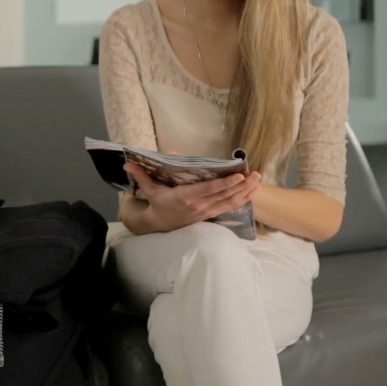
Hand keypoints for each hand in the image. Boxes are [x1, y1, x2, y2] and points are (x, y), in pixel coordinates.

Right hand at [124, 162, 261, 231]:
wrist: (160, 224)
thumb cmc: (157, 203)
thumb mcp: (149, 189)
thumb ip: (141, 175)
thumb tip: (128, 161)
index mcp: (185, 197)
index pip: (209, 190)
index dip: (224, 183)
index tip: (238, 175)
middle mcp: (198, 205)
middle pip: (224, 195)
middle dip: (242, 185)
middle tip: (255, 174)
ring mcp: (206, 211)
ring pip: (230, 202)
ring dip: (246, 191)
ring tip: (258, 180)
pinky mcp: (211, 215)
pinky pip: (230, 207)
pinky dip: (243, 199)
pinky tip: (253, 191)